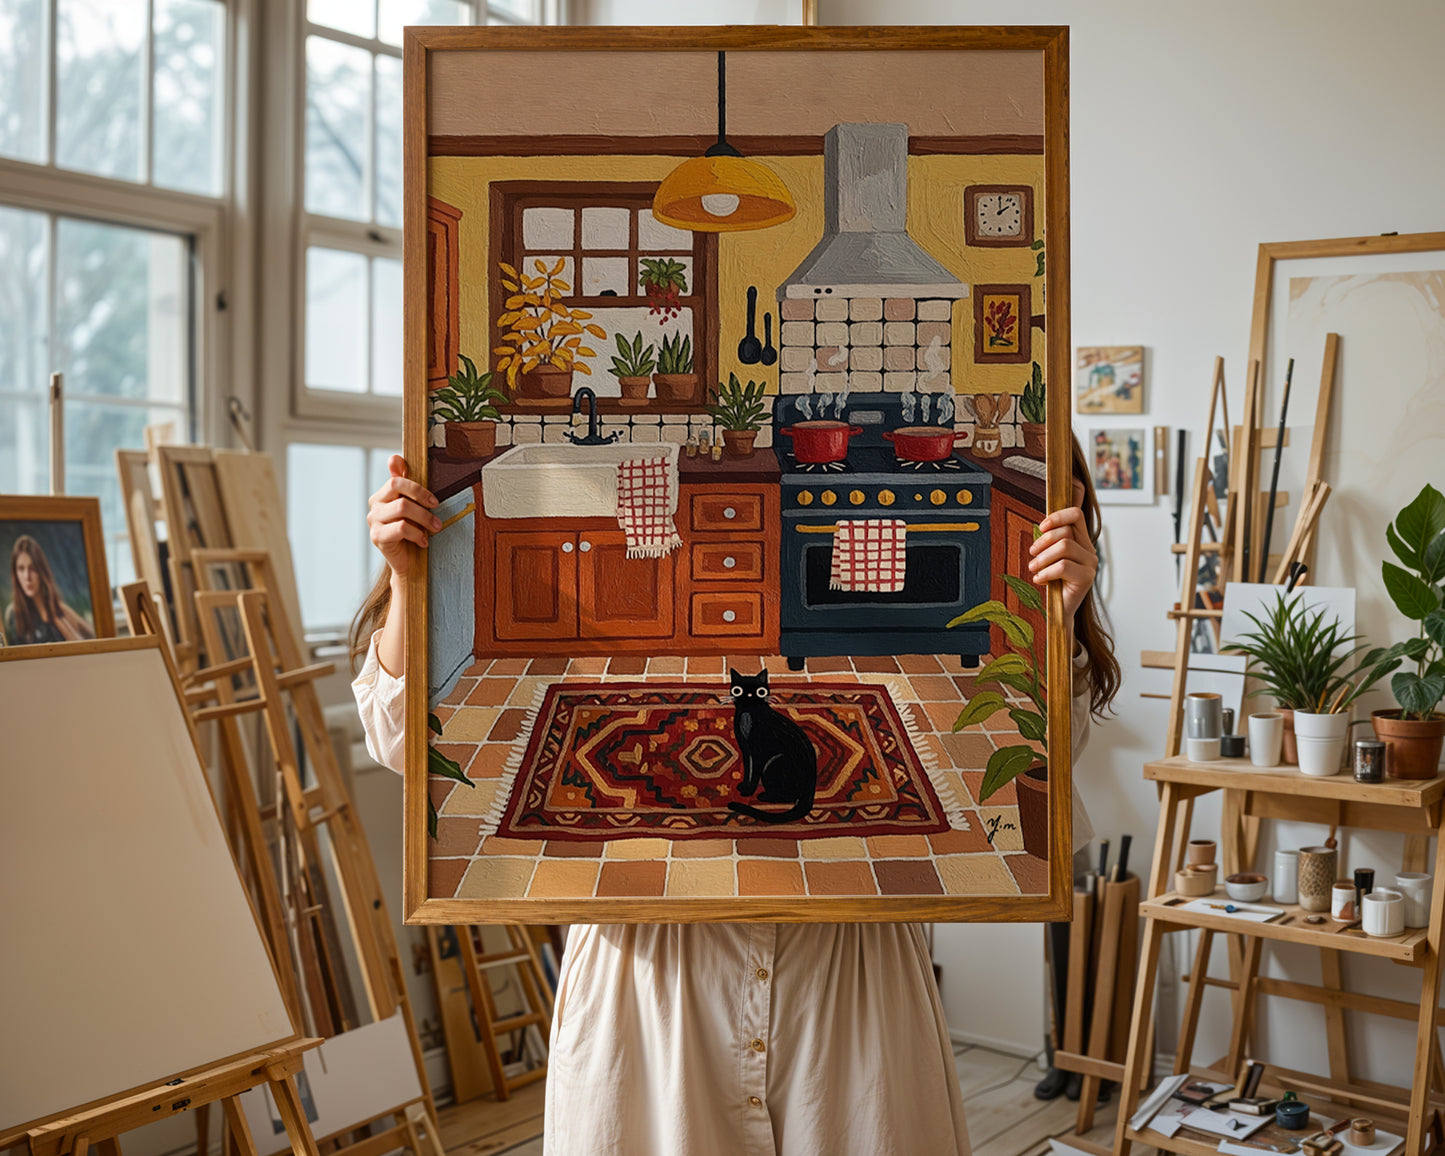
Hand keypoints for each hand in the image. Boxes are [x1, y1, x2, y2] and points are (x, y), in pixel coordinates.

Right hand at [367, 455, 438, 578]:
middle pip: (396, 487)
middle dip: (422, 498)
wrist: (408, 564)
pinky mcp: (377, 537)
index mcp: (383, 494)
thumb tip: (395, 458)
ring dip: (424, 518)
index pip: (395, 479)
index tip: (434, 500)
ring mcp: (374, 521)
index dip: (414, 485)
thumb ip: (407, 485)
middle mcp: (375, 505)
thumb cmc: (413, 532)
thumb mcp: (414, 507)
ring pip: (402, 508)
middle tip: (437, 510)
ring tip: (435, 528)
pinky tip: (423, 541)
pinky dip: (417, 534)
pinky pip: (402, 528)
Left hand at [1028, 494, 1096, 620]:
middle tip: (1032, 554)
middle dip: (1043, 542)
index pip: (1076, 515)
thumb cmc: (1053, 582)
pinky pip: (1063, 566)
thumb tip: (1042, 526)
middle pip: (1066, 532)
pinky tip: (1039, 580)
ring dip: (1043, 557)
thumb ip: (1051, 541)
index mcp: (1082, 541)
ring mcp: (1091, 564)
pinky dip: (1046, 572)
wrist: (1059, 610)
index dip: (1058, 516)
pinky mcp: (1087, 578)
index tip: (1041, 527)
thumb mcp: (1050, 557)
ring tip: (1033, 568)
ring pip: (1065, 546)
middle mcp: (1090, 551)